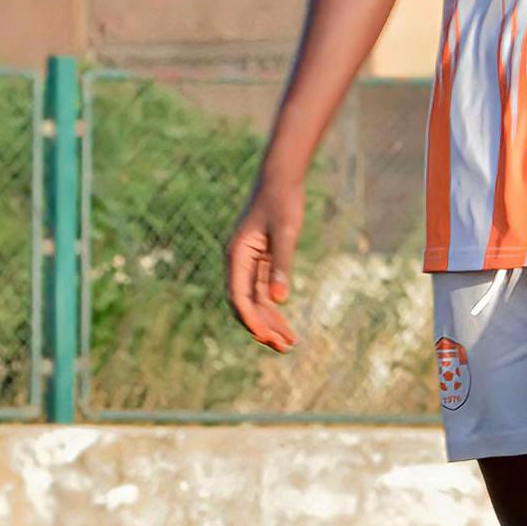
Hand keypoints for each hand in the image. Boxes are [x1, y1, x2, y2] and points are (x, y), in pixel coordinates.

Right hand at [225, 170, 303, 351]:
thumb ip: (282, 265)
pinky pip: (263, 291)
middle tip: (283, 347)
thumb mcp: (286, 232)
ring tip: (290, 343)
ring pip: (255, 301)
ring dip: (270, 322)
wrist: (281, 177)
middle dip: (262, 327)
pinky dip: (274, 308)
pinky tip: (287, 323)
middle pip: (245, 304)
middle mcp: (238, 262)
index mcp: (236, 255)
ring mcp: (248, 262)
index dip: (252, 320)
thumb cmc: (283, 200)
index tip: (267, 338)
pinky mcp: (260, 260)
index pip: (239, 297)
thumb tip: (279, 300)